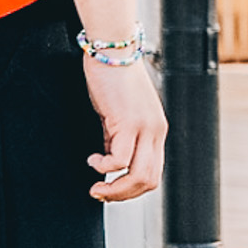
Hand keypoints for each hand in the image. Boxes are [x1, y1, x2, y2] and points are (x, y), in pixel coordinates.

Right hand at [83, 56, 166, 201]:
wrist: (113, 51)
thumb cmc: (113, 79)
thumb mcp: (120, 115)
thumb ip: (118, 137)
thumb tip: (111, 162)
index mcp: (156, 131)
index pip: (153, 173)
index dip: (131, 189)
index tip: (108, 188)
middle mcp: (156, 132)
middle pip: (149, 180)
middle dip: (122, 195)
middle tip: (99, 193)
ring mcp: (145, 128)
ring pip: (138, 175)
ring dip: (115, 189)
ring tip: (96, 185)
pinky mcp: (128, 122)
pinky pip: (118, 159)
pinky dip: (103, 166)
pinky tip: (91, 159)